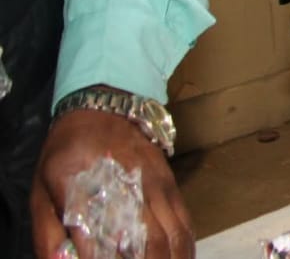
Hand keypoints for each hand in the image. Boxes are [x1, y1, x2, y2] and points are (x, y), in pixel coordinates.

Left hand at [31, 108, 193, 258]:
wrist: (104, 109)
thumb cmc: (67, 155)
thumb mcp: (41, 191)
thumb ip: (48, 233)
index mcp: (85, 193)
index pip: (96, 244)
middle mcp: (127, 190)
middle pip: (148, 244)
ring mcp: (155, 186)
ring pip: (173, 235)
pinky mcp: (171, 184)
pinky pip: (185, 222)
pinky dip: (185, 246)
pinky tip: (181, 258)